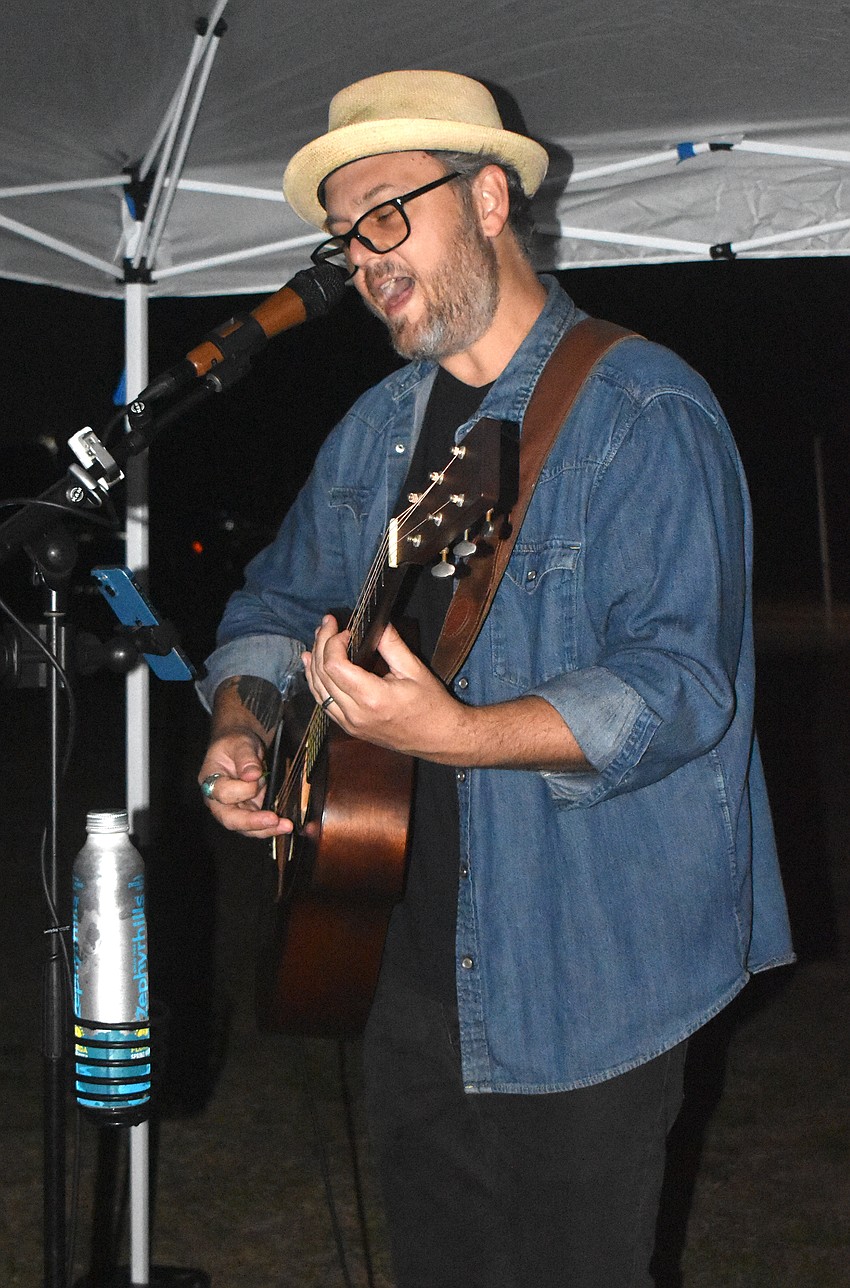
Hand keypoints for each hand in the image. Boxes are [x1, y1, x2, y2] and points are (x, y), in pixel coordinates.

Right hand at [198, 731, 291, 838]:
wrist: (239, 747)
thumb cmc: (235, 744)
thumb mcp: (239, 743)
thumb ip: (245, 757)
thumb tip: (252, 775)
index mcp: (210, 781)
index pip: (222, 793)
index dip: (241, 789)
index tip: (256, 777)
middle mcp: (218, 800)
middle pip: (230, 819)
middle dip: (252, 822)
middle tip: (273, 820)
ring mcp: (233, 808)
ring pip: (245, 827)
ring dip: (266, 829)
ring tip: (285, 826)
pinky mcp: (248, 811)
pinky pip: (257, 824)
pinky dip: (271, 827)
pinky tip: (284, 825)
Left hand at [303, 615, 466, 760]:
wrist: (438, 738)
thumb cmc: (431, 706)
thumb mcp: (414, 669)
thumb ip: (391, 644)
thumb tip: (377, 623)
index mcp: (372, 698)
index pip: (334, 666)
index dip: (333, 642)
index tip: (345, 629)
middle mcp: (355, 714)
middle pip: (322, 675)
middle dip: (321, 644)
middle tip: (327, 624)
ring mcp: (350, 724)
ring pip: (317, 690)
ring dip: (313, 663)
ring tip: (318, 639)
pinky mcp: (349, 728)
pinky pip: (324, 703)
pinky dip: (317, 682)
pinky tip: (313, 666)